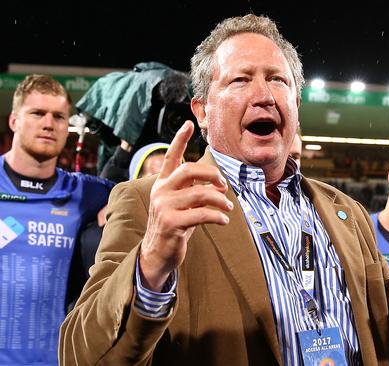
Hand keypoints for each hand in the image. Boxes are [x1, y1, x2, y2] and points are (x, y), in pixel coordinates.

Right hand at [139, 121, 232, 290]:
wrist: (157, 255)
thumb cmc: (175, 227)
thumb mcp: (182, 206)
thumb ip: (194, 192)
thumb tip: (219, 185)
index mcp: (162, 185)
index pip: (171, 158)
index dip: (179, 140)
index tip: (188, 124)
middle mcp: (161, 192)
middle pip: (189, 170)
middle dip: (212, 175)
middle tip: (224, 185)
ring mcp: (164, 207)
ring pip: (201, 193)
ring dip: (220, 200)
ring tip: (228, 208)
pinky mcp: (171, 223)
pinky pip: (202, 214)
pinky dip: (217, 217)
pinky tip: (223, 221)